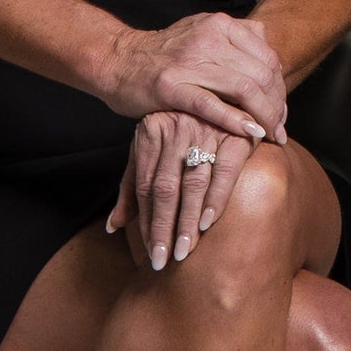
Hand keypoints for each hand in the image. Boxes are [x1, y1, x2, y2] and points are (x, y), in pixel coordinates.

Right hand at [93, 11, 288, 142]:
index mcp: (220, 25)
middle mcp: (208, 39)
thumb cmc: (165, 54)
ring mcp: (189, 62)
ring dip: (264, 117)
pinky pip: (212, 105)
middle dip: (276, 106)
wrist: (118, 61)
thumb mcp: (202, 32)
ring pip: (243, 90)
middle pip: (261, 75)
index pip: (268, 58)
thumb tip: (271, 52)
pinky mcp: (171, 87)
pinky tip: (251, 134)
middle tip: (279, 129)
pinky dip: (236, 121)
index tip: (281, 111)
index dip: (281, 88)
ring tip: (270, 135)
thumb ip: (237, 38)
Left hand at [104, 110, 247, 270]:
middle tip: (163, 260)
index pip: (145, 186)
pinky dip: (216, 197)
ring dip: (187, 220)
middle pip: (166, 188)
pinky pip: (225, 170)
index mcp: (151, 131)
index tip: (150, 252)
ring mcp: (206, 128)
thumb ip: (131, 187)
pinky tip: (208, 222)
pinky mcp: (236, 133)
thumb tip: (113, 227)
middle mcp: (176, 129)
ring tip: (184, 250)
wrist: (226, 89)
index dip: (146, 221)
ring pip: (193, 183)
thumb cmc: (181, 126)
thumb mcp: (150, 149)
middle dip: (164, 228)